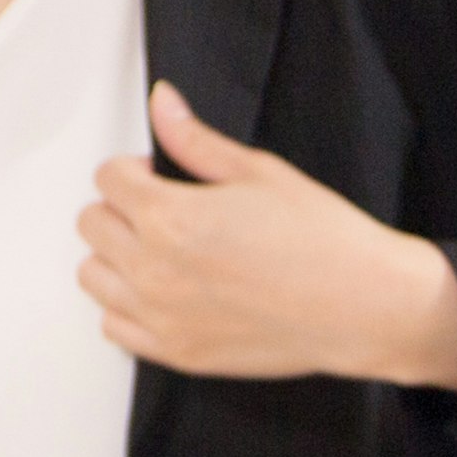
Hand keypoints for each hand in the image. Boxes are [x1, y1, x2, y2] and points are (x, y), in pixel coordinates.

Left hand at [76, 79, 456, 389]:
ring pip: (92, 275)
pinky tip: (165, 290)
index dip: (136, 169)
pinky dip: (128, 305)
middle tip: (166, 210)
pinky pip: (113, 325)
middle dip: (122, 207)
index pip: (107, 178)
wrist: (364, 306)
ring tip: (164, 250)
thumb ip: (194, 141)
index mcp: (170, 217)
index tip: (162, 176)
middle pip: (92, 223)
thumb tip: (162, 103)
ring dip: (117, 256)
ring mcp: (160, 316)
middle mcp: (154, 270)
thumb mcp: (258, 172)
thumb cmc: (322, 240)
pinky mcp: (175, 352)